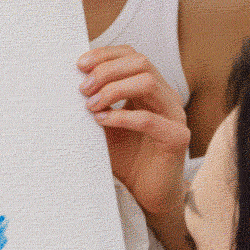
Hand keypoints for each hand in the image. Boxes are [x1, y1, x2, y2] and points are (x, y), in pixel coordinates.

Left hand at [77, 44, 191, 218]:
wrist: (146, 194)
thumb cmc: (126, 159)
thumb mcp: (105, 124)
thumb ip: (96, 101)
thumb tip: (72, 81)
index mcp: (151, 89)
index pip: (132, 55)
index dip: (106, 55)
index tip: (80, 65)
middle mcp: (166, 97)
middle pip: (141, 63)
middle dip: (107, 71)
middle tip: (83, 89)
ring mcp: (175, 116)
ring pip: (147, 83)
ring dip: (113, 90)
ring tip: (91, 105)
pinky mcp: (177, 138)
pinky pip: (149, 120)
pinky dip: (121, 117)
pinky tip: (102, 121)